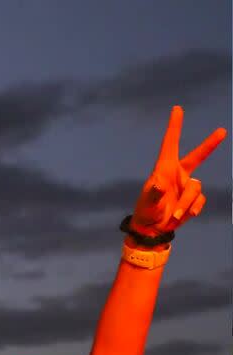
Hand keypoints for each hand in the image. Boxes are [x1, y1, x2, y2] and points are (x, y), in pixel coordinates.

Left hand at [128, 107, 224, 237]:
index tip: (177, 109)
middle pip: (198, 156)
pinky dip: (191, 211)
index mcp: (164, 169)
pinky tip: (180, 217)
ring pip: (196, 190)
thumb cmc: (146, 212)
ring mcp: (187, 186)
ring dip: (186, 205)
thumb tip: (157, 184)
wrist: (153, 230)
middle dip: (210, 145)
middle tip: (222, 131)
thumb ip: (153, 193)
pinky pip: (199, 202)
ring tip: (173, 216)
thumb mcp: (147, 203)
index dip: (175, 126)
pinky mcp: (193, 198)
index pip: (170, 143)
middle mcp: (178, 174)